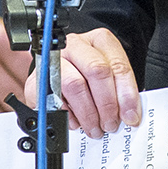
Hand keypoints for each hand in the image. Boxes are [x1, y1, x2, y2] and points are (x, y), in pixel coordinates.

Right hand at [23, 27, 140, 138]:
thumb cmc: (85, 76)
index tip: (131, 116)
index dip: (126, 94)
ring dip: (88, 113)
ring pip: (75, 84)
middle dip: (107, 103)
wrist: (54, 74)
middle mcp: (76, 45)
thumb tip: (130, 115)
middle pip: (96, 70)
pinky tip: (76, 123)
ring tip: (95, 128)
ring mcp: (54, 59)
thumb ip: (119, 91)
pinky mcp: (37, 79)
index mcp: (99, 40)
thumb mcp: (107, 77)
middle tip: (111, 124)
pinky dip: (68, 115)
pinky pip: (54, 98)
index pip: (118, 65)